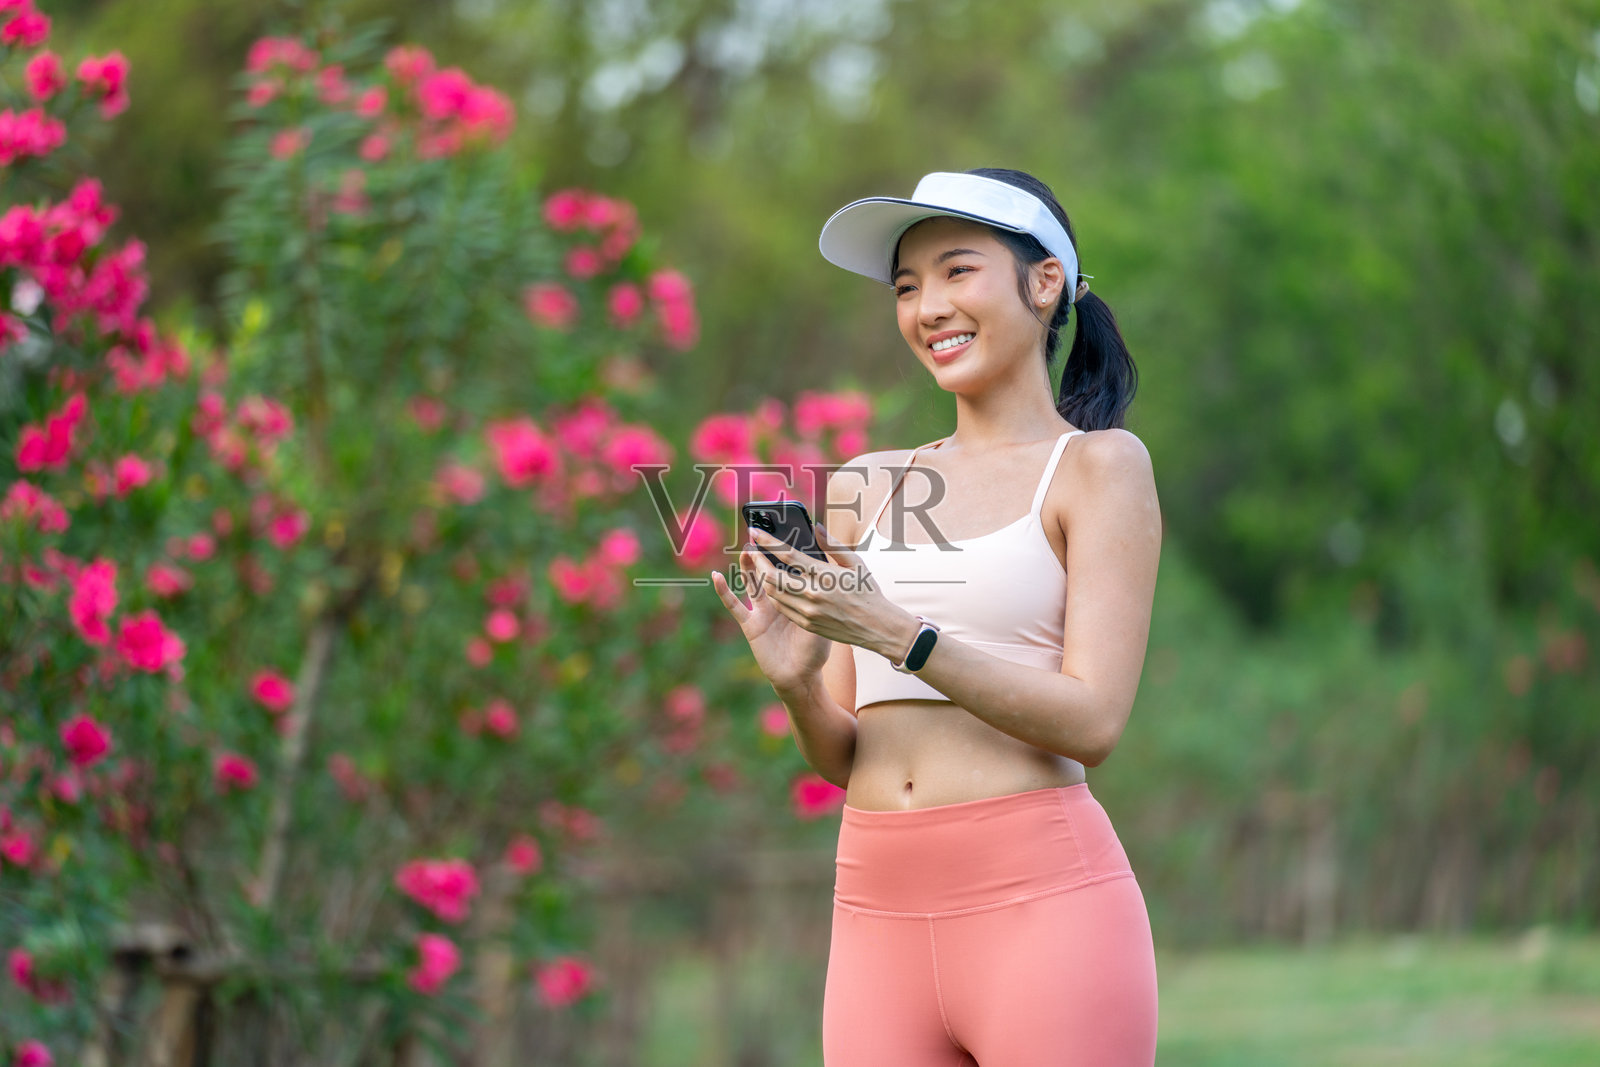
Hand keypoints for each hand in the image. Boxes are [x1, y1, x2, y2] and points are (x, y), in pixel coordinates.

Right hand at [711, 535, 831, 693]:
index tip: (782, 530)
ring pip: (752, 583)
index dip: (783, 550)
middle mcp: (777, 600)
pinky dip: (725, 592)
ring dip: (748, 566)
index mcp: (796, 597)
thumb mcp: (823, 619)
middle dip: (764, 553)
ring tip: (746, 548)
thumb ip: (819, 596)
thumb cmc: (816, 651)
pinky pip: (735, 606)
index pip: (788, 568)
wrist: (802, 677)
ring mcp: (762, 611)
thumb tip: (823, 571)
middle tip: (759, 532)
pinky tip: (716, 577)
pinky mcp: (750, 624)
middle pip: (769, 571)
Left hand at [712, 523, 913, 679]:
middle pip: (773, 575)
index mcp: (825, 575)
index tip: (755, 531)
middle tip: (751, 549)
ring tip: (758, 565)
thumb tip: (815, 527)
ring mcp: (809, 611)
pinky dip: (773, 594)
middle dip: (758, 560)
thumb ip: (832, 545)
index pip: (788, 555)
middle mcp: (814, 594)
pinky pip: (782, 607)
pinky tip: (771, 584)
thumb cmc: (868, 591)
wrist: (877, 627)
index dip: (768, 541)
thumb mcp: (855, 563)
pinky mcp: (807, 624)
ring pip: (774, 592)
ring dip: (762, 577)